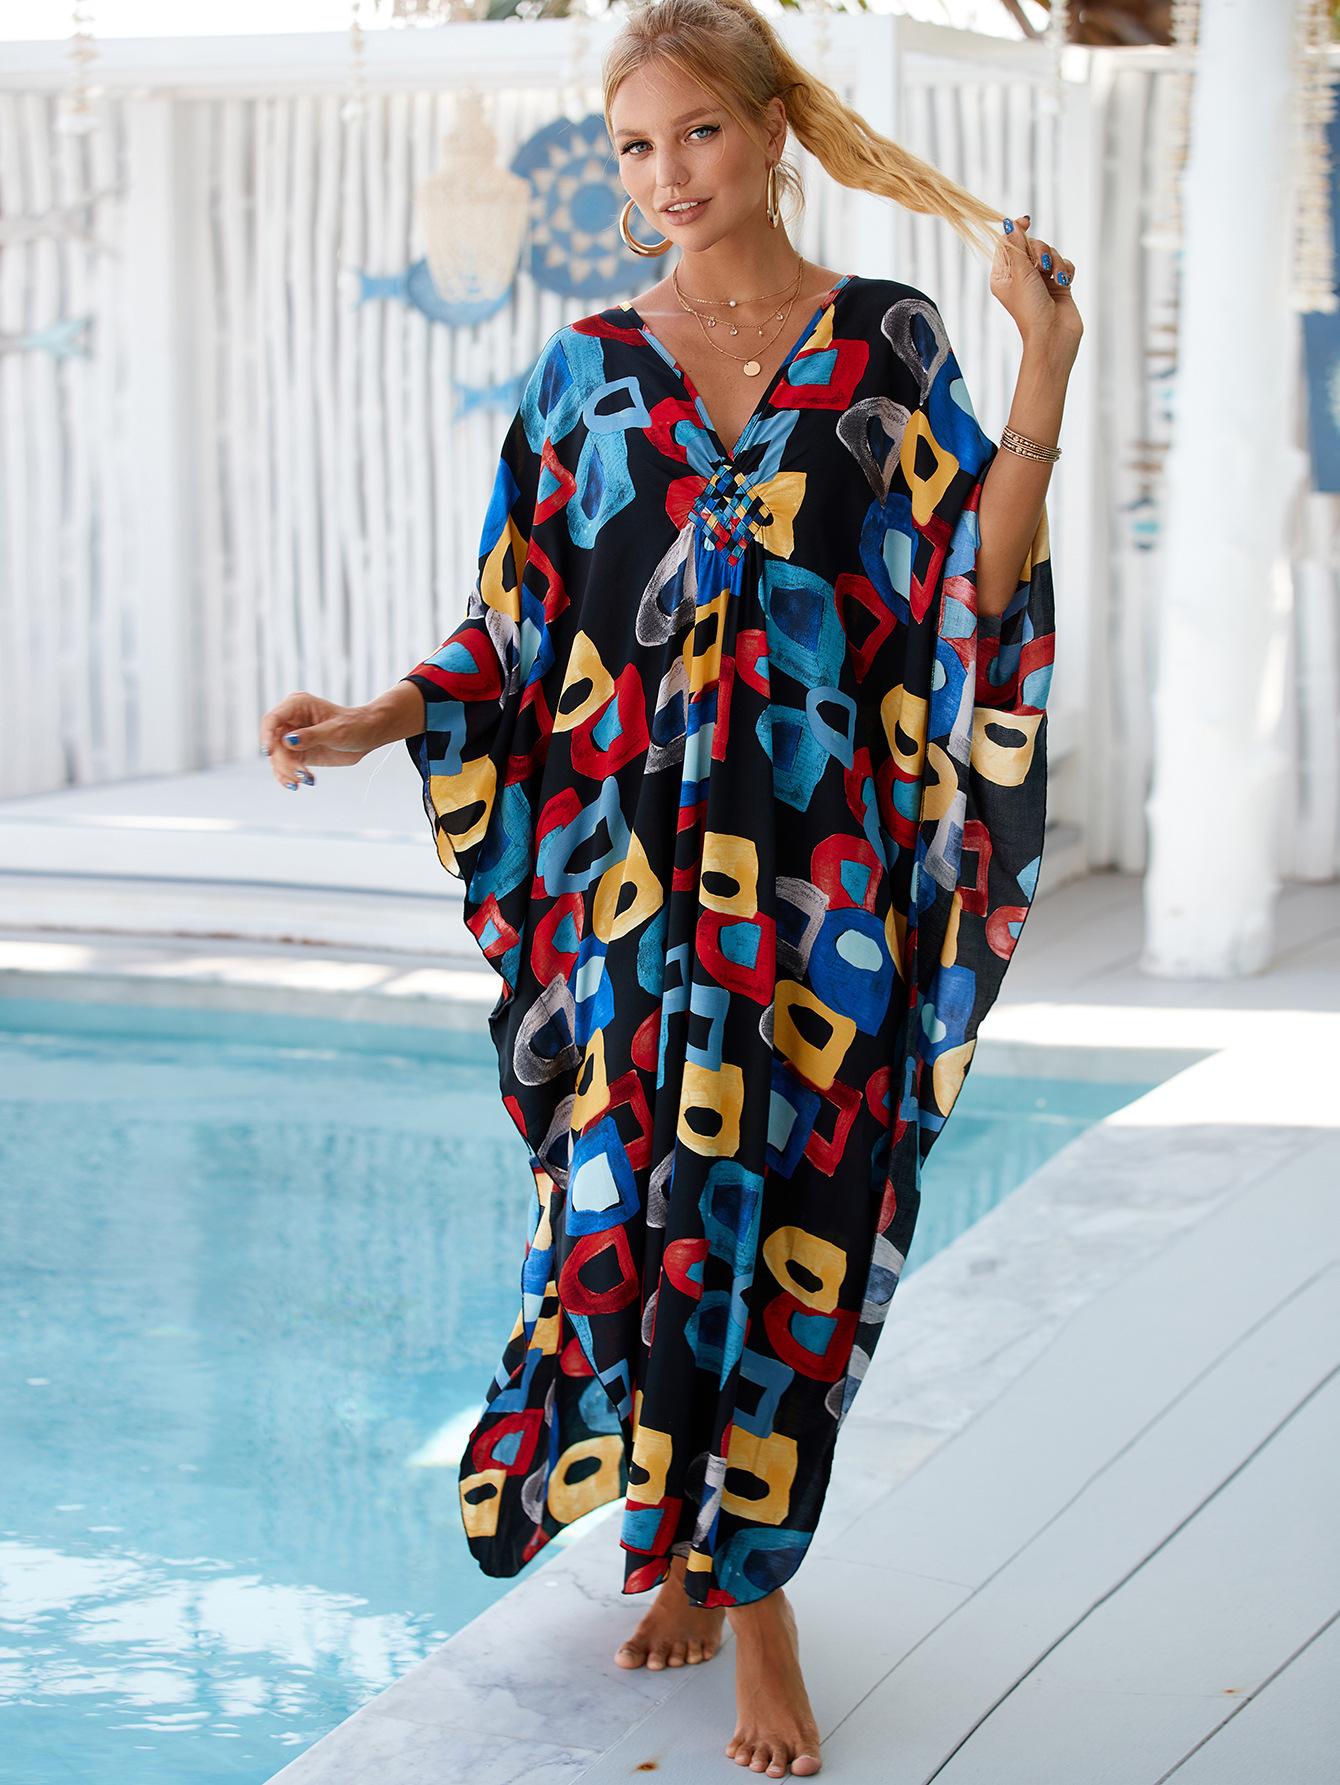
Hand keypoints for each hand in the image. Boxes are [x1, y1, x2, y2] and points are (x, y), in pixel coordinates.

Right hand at [258, 693, 380, 789]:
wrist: (367, 736)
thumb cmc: (354, 726)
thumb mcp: (335, 731)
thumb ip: (311, 736)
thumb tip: (288, 741)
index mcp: (297, 705)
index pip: (272, 719)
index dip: (266, 735)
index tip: (268, 752)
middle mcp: (291, 720)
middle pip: (273, 743)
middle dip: (283, 761)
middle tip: (302, 773)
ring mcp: (292, 738)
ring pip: (277, 758)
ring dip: (287, 772)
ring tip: (307, 779)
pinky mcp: (298, 753)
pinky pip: (285, 766)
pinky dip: (288, 776)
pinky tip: (298, 784)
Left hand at [990, 213, 1082, 368]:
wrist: (1053, 334)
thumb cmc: (1031, 308)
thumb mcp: (1020, 273)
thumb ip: (1016, 246)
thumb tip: (1010, 224)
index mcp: (1003, 276)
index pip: (1007, 245)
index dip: (1016, 231)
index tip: (1027, 221)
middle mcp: (1020, 277)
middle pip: (1031, 245)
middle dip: (1040, 251)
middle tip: (1042, 265)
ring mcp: (1040, 280)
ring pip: (1050, 253)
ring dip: (1055, 262)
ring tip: (1054, 278)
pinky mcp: (1058, 284)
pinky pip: (1064, 264)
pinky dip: (1065, 270)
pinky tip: (1064, 282)